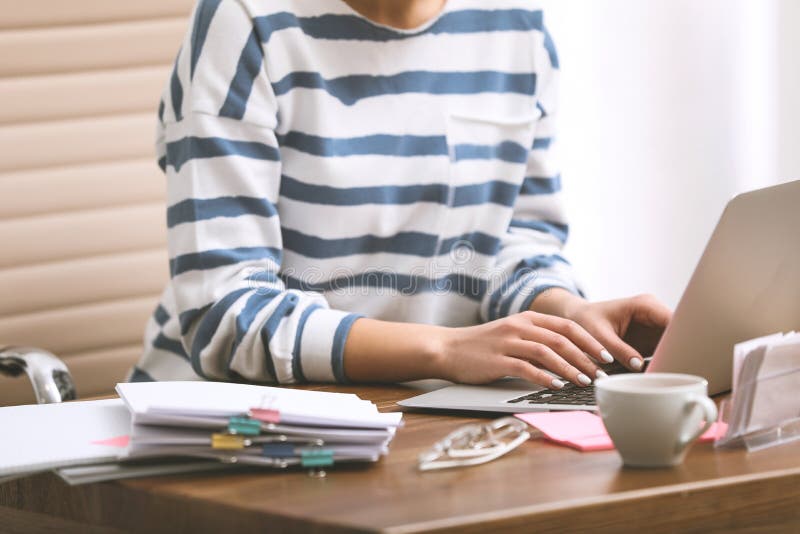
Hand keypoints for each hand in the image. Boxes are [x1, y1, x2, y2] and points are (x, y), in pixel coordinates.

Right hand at [436, 311, 609, 388]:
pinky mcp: (497, 360)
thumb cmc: (482, 346)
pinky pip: (526, 368)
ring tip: (584, 382)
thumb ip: (537, 342)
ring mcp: (508, 342)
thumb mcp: (512, 336)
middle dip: (586, 357)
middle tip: (602, 372)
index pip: (567, 326)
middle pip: (561, 339)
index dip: (590, 340)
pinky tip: (557, 386)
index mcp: (527, 319)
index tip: (607, 355)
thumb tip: (569, 358)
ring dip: (569, 368)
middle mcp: (519, 327)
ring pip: (547, 353)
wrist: (448, 348)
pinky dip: (544, 377)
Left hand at [539, 290, 672, 370]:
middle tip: (680, 370)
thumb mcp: (599, 334)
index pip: (672, 320)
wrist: (578, 318)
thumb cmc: (586, 320)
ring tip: (673, 375)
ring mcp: (655, 327)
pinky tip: (663, 374)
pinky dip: (665, 362)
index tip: (682, 355)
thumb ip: (619, 349)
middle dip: (680, 350)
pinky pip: (665, 351)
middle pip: (678, 332)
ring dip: (674, 358)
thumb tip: (640, 366)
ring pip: (674, 344)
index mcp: (644, 305)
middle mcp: (654, 314)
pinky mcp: (652, 340)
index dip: (681, 337)